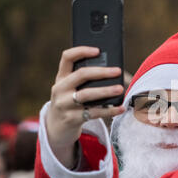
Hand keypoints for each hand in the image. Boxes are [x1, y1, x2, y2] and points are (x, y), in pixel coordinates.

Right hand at [46, 46, 125, 167]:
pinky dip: (109, 110)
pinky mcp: (72, 119)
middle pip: (81, 75)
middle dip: (101, 72)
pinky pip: (93, 113)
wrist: (56, 127)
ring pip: (86, 94)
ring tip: (120, 89)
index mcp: (61, 77)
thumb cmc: (71, 102)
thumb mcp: (71, 89)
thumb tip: (112, 70)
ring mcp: (64, 104)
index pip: (67, 57)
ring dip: (105, 91)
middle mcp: (60, 89)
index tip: (98, 50)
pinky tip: (120, 108)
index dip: (82, 51)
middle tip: (117, 71)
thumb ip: (85, 80)